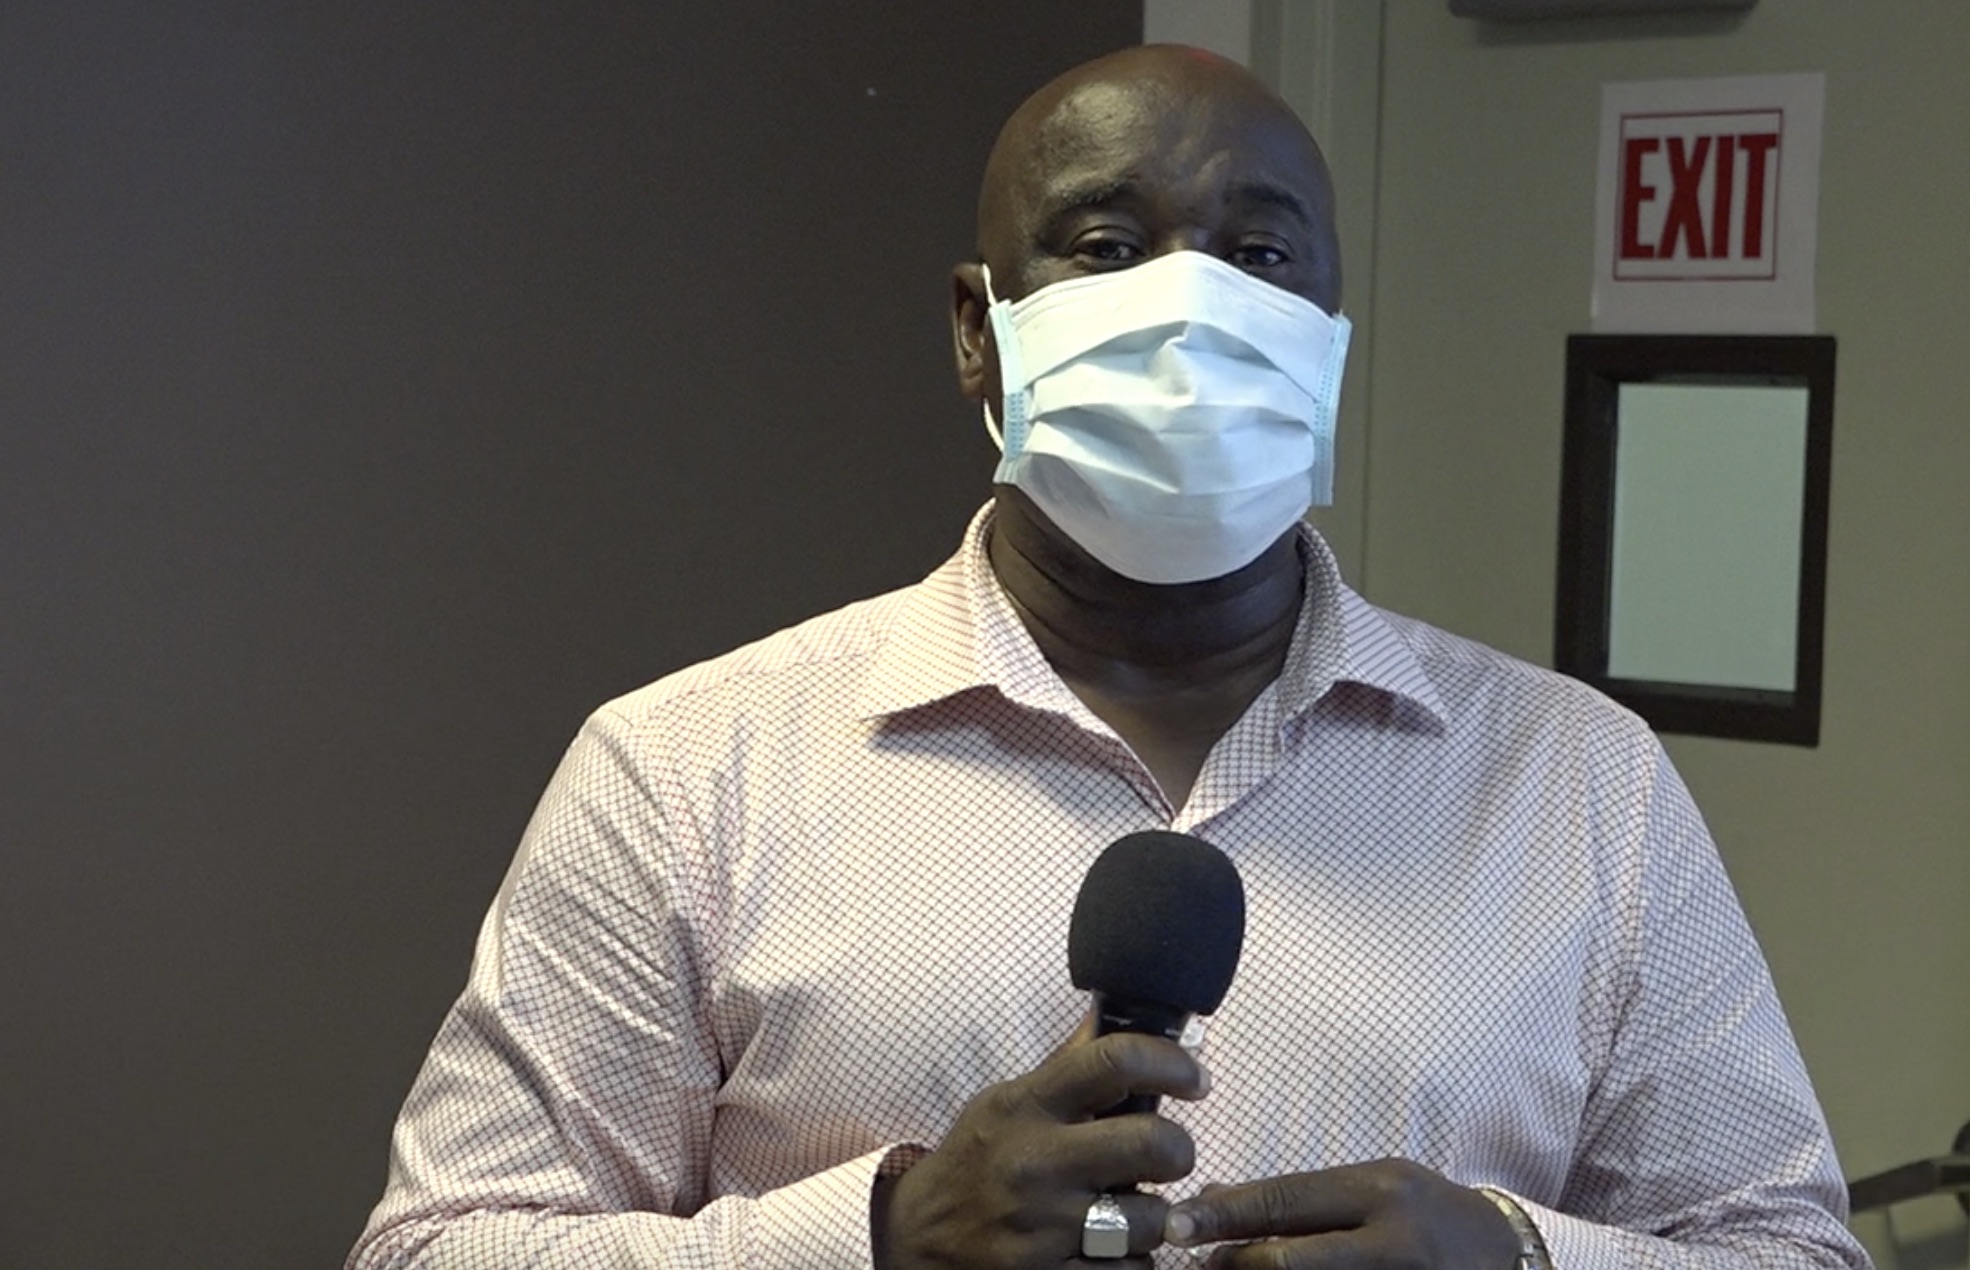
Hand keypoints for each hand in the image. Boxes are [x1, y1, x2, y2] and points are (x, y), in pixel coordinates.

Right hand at [875, 1028, 1210, 1268]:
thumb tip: (1120, 1012)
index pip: (1114, 1061)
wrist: (916, 1240)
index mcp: (1026, 1106)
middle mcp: (1035, 1162)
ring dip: (1152, 1218)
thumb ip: (1068, 1066)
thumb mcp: (1008, 1102)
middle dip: (1177, 1150)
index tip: (1196, 1079)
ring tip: (1127, 1213)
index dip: (1172, 1063)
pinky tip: (1108, 1251)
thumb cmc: (976, 1162)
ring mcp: (1042, 1228)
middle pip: (1154, 1144)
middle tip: (1167, 1156)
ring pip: (1152, 1219)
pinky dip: (1131, 1263)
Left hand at [1163, 1159, 1520, 1269]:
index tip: (1177, 1224)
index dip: (1225, 1214)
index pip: (1286, 1201)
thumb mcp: (1373, 1188)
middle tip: (1201, 1264)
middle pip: (1291, 1260)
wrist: (1509, 1258)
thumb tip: (1214, 1199)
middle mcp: (1394, 1242)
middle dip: (1236, 1265)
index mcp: (1382, 1192)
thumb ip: (1301, 1197)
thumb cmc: (1427, 1215)